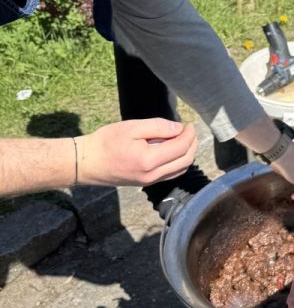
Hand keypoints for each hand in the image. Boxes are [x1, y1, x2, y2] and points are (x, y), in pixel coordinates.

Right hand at [77, 119, 196, 186]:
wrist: (86, 163)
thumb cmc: (106, 142)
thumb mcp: (132, 128)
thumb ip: (158, 127)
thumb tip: (179, 128)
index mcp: (149, 160)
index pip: (180, 147)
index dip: (189, 134)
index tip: (189, 124)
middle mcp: (152, 175)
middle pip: (185, 161)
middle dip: (192, 144)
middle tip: (189, 131)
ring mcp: (149, 182)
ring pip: (179, 170)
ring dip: (187, 154)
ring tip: (184, 139)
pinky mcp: (145, 183)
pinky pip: (170, 174)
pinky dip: (178, 162)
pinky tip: (174, 151)